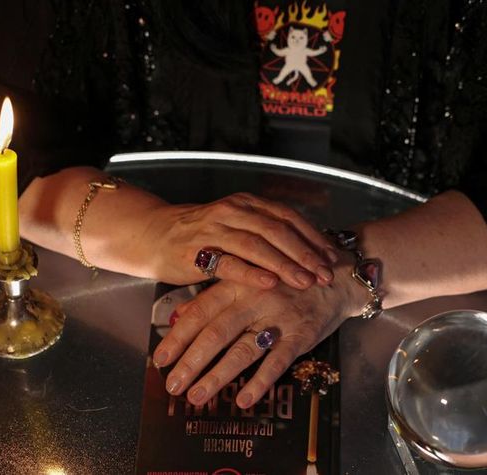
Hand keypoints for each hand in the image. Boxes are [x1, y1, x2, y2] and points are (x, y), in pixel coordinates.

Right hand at [144, 193, 337, 288]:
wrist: (155, 235)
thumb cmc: (201, 235)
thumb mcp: (236, 224)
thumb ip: (265, 232)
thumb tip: (308, 250)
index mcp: (246, 203)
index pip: (287, 217)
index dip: (312, 236)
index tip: (331, 256)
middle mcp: (232, 211)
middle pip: (277, 231)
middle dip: (304, 254)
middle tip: (325, 274)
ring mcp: (213, 230)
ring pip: (257, 245)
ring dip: (285, 265)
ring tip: (305, 282)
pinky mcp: (196, 253)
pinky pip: (229, 263)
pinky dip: (251, 273)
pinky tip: (270, 284)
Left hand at [152, 259, 365, 407]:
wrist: (338, 275)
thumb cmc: (286, 279)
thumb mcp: (249, 278)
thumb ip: (215, 296)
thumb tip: (178, 315)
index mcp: (238, 283)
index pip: (200, 312)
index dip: (178, 336)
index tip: (159, 359)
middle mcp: (255, 299)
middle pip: (216, 332)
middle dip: (190, 361)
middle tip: (172, 385)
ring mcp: (278, 317)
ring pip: (242, 349)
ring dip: (217, 375)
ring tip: (196, 396)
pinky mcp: (301, 334)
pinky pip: (278, 360)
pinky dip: (260, 380)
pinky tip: (244, 399)